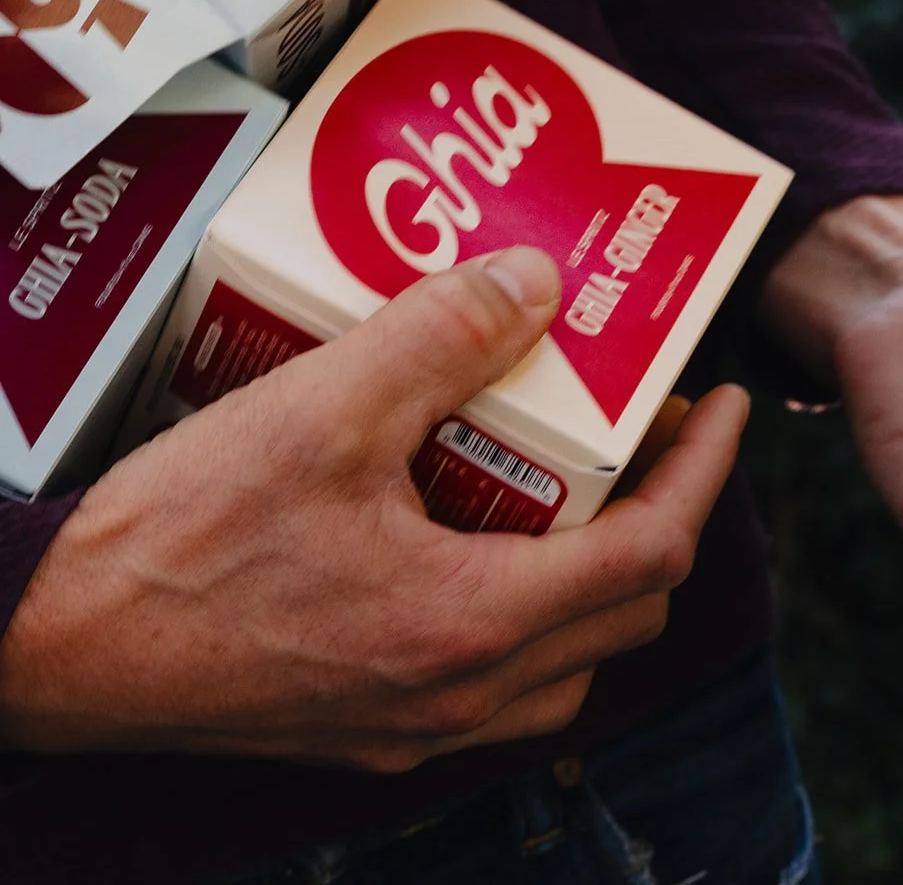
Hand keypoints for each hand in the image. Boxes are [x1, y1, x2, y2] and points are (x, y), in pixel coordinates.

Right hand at [0, 247, 746, 771]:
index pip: (657, 547)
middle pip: (631, 609)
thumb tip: (536, 282)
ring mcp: (416, 728)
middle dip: (663, 515)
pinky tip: (480, 548)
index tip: (723, 404)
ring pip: (572, 661)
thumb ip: (441, 336)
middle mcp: (463, 695)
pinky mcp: (368, 733)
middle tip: (645, 434)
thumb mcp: (321, 409)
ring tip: (570, 485)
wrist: (52, 649)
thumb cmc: (178, 539)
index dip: (709, 468)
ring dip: (600, 574)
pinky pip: (502, 687)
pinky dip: (531, 616)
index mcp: (474, 621)